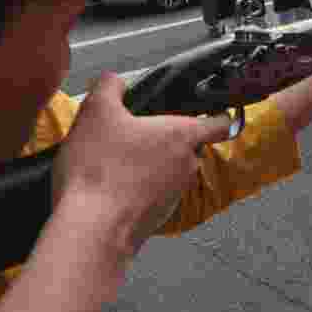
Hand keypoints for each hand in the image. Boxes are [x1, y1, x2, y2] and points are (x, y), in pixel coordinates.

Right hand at [53, 72, 233, 254]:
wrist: (91, 229)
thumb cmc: (99, 168)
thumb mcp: (96, 111)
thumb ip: (110, 86)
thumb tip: (116, 82)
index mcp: (182, 135)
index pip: (220, 122)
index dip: (219, 114)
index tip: (214, 111)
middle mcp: (187, 166)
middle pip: (186, 146)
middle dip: (164, 139)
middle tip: (132, 134)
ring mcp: (175, 196)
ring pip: (169, 171)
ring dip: (149, 165)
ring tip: (114, 162)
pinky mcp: (158, 219)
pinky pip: (153, 195)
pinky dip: (137, 189)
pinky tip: (110, 187)